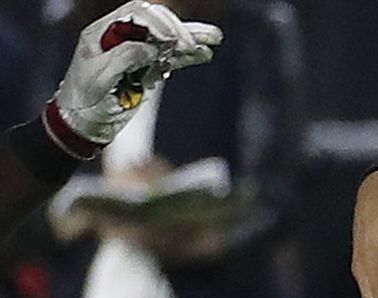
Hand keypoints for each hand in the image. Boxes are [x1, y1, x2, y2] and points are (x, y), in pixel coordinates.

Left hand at [52, 4, 220, 150]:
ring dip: (190, 38)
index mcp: (103, 32)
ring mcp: (136, 54)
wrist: (83, 125)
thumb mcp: (99, 77)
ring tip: (214, 38)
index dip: (157, 21)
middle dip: (177, 30)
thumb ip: (124, 57)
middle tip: (192, 45)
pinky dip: (187, 57)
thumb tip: (151, 48)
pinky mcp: (146, 70)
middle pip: (155, 21)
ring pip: (166, 39)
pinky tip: (205, 54)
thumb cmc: (84, 101)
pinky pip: (170, 58)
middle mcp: (121, 37)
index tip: (172, 40)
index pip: (135, 13)